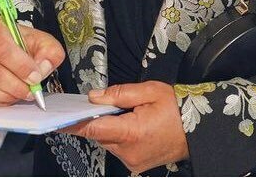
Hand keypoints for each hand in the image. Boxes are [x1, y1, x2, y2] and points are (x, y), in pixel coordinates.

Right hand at [0, 16, 64, 105]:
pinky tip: (6, 100)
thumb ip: (49, 51)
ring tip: (19, 96)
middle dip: (14, 86)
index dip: (21, 66)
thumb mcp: (39, 40)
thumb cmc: (18, 44)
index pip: (2, 48)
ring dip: (4, 97)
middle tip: (29, 92)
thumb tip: (42, 69)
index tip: (35, 78)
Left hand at [63, 81, 188, 173]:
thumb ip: (119, 94)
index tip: (57, 120)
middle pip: (99, 135)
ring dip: (108, 128)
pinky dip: (117, 135)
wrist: (197, 131)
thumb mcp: (149, 91)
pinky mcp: (136, 165)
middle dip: (96, 120)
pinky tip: (129, 124)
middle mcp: (128, 152)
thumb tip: (93, 97)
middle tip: (101, 103)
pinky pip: (117, 148)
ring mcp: (132, 162)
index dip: (74, 124)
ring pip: (107, 142)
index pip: (93, 129)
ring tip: (126, 113)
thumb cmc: (176, 107)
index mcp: (131, 133)